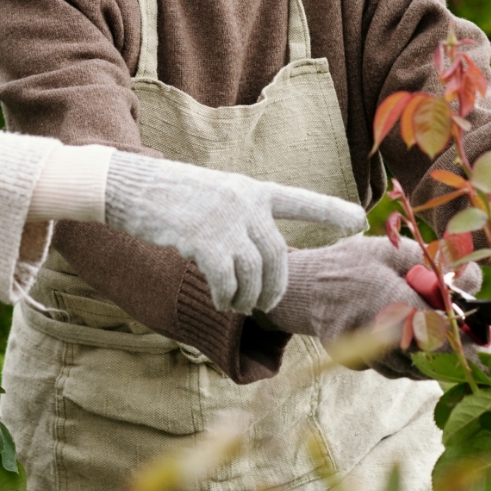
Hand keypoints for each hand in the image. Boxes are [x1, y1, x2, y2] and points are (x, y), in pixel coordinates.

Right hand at [102, 152, 367, 314]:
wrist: (130, 186)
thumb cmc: (169, 195)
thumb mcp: (214, 193)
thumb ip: (241, 216)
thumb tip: (259, 258)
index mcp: (251, 189)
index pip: (299, 200)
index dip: (330, 211)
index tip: (360, 219)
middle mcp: (244, 202)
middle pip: (278, 256)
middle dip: (274, 288)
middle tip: (263, 305)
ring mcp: (223, 219)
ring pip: (253, 274)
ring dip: (246, 297)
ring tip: (233, 303)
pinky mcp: (202, 239)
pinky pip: (226, 280)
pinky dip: (225, 296)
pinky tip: (217, 298)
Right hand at [258, 236, 481, 379]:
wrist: (300, 284)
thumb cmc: (350, 262)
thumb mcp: (391, 249)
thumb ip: (434, 262)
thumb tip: (474, 278)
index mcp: (390, 301)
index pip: (443, 336)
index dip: (469, 343)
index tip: (484, 339)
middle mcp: (377, 334)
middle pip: (434, 359)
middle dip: (451, 348)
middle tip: (459, 333)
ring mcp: (363, 353)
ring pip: (414, 368)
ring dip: (427, 353)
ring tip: (420, 326)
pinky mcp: (354, 364)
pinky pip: (391, 368)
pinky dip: (401, 356)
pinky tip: (392, 333)